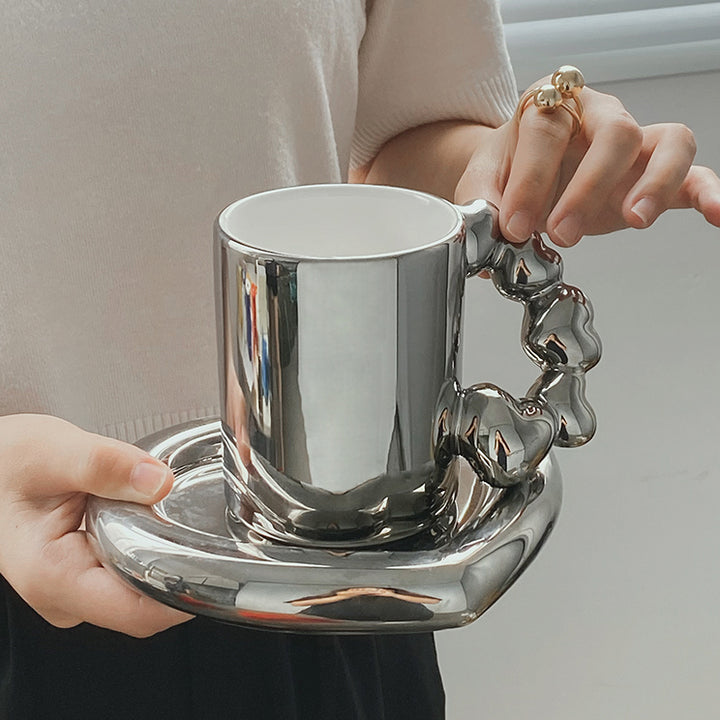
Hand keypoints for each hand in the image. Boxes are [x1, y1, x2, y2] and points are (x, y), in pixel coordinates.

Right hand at [0, 414, 192, 636]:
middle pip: (146, 606)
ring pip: (141, 593)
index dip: (184, 593)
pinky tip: (155, 524)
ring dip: (166, 562)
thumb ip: (105, 464)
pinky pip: (130, 578)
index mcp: (53, 575)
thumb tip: (158, 481)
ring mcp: (74, 591)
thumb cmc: (7, 462)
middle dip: (182, 573)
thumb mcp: (53, 451)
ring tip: (179, 521)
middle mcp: (63, 596)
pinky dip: (149, 554)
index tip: (218, 564)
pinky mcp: (83, 578)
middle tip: (208, 530)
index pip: (138, 612)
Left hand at [455, 79, 719, 245]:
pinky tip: (715, 214)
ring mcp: (631, 141)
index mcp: (546, 107)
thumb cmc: (505, 172)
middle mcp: (595, 114)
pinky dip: (708, 191)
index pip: (546, 130)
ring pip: (664, 142)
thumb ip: (482, 209)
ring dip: (653, 183)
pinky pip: (693, 172)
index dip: (529, 179)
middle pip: (613, 132)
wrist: (518, 177)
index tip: (513, 225)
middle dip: (587, 187)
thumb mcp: (482, 186)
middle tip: (562, 233)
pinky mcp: (652, 172)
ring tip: (632, 221)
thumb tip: (483, 244)